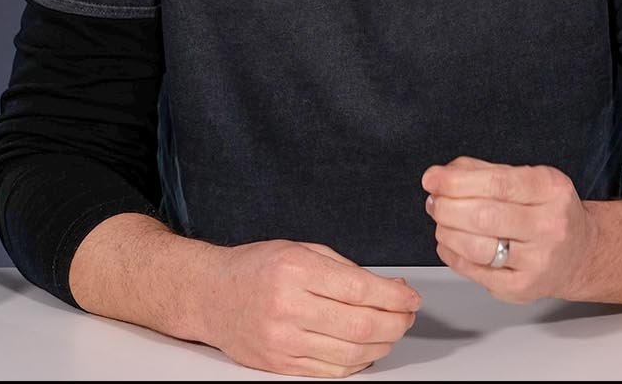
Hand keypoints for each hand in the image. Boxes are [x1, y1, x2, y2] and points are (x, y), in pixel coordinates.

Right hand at [199, 239, 421, 377]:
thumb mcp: (300, 251)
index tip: (411, 296)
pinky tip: (366, 349)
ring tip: (390, 331)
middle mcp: (288, 307)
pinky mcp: (280, 364)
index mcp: (295, 271)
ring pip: (352, 352)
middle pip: (361, 325)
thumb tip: (391, 289)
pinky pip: (332, 370)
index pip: (361, 288)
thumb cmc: (256, 269)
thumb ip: (345, 270)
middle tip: (407, 316)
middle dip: (396, 322)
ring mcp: (283, 340)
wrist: (210, 296)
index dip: (395, 296)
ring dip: (382, 344)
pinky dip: (358, 362)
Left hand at [422, 156, 595, 303]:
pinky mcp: (522, 288)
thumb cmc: (547, 212)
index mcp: (551, 190)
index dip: (456, 181)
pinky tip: (450, 242)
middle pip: (483, 216)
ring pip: (476, 247)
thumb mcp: (528, 179)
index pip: (497, 183)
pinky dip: (452, 254)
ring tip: (441, 222)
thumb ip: (484, 172)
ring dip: (446, 231)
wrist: (580, 254)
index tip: (432, 179)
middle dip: (446, 207)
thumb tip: (442, 176)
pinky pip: (474, 271)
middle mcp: (550, 226)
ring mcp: (538, 261)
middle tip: (435, 202)